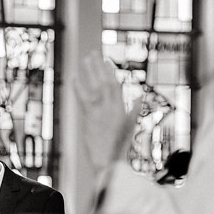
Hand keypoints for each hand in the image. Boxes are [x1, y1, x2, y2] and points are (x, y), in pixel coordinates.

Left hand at [72, 52, 140, 173]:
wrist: (109, 160)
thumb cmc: (120, 147)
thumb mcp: (131, 126)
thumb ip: (134, 109)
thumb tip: (140, 96)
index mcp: (121, 108)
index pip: (115, 85)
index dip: (110, 71)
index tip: (106, 60)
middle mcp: (110, 107)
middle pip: (104, 82)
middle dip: (98, 67)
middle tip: (93, 53)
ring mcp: (99, 112)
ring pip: (94, 87)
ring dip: (88, 72)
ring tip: (84, 59)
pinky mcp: (88, 118)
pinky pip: (82, 99)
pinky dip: (78, 87)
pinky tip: (74, 77)